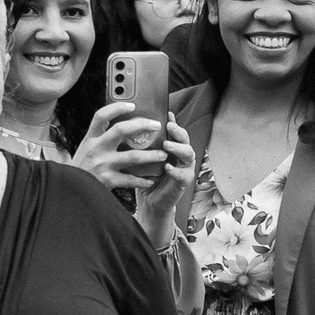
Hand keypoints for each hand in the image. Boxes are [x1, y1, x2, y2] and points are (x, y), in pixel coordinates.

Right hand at [72, 99, 171, 191]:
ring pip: (132, 156)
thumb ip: (101, 137)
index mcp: (90, 138)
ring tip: (163, 155)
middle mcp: (96, 148)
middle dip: (142, 126)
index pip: (101, 116)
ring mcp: (102, 164)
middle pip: (121, 130)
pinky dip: (142, 179)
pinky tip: (150, 179)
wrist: (70, 189)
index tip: (132, 105)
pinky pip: (130, 179)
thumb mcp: (87, 147)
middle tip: (157, 126)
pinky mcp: (108, 180)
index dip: (117, 108)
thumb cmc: (82, 166)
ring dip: (151, 155)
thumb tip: (124, 123)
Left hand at [134, 115, 198, 247]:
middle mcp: (180, 155)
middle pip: (185, 138)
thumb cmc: (145, 176)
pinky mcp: (183, 182)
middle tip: (168, 126)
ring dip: (178, 148)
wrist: (150, 201)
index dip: (172, 121)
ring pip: (189, 154)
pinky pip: (183, 174)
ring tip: (167, 145)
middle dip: (178, 131)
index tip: (166, 113)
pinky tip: (167, 167)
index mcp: (171, 146)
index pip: (174, 130)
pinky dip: (175, 170)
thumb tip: (125, 125)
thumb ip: (140, 143)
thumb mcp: (141, 156)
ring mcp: (184, 168)